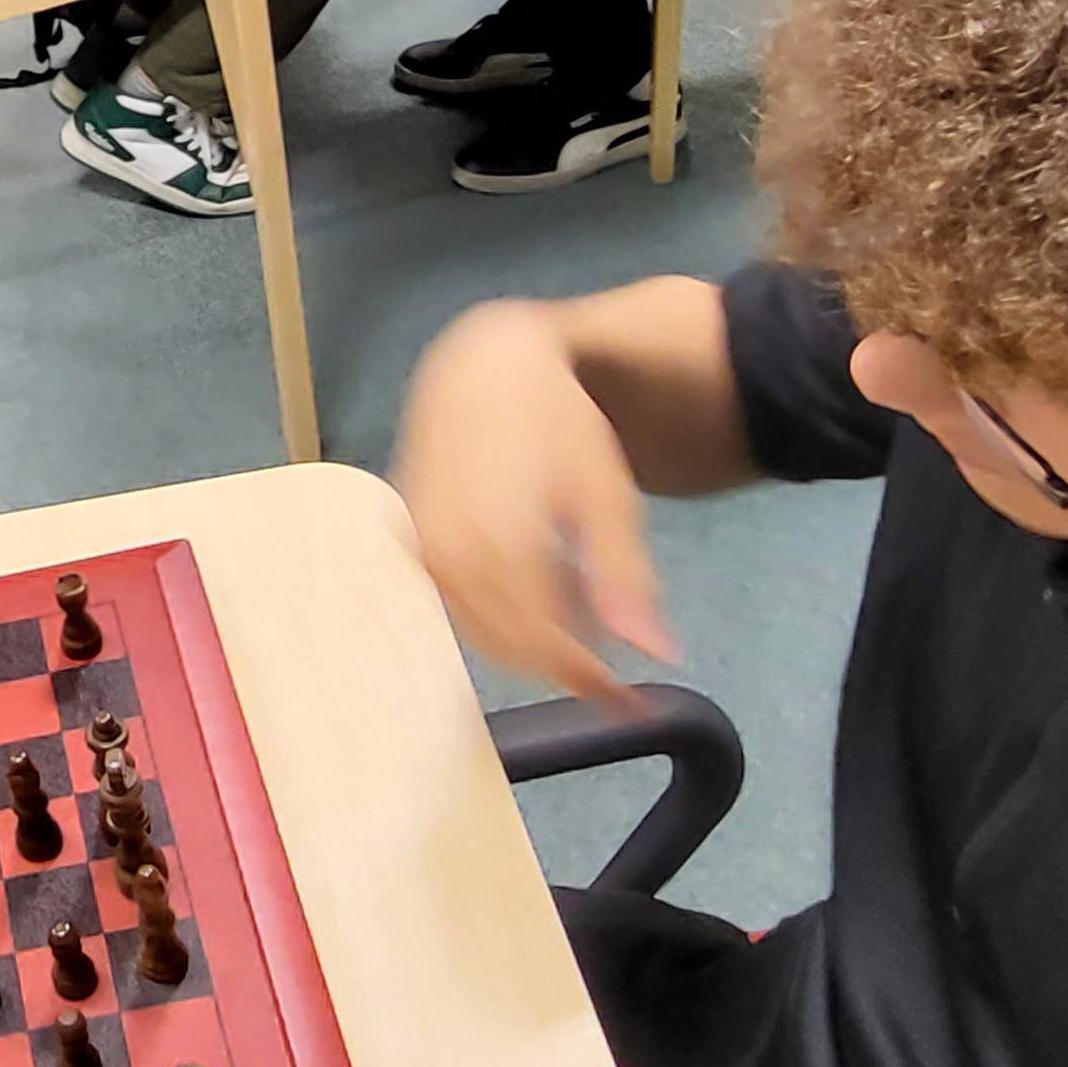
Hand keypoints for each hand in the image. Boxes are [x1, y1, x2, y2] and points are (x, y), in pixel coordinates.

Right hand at [390, 303, 682, 707]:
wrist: (484, 363)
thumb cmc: (555, 420)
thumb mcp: (604, 494)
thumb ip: (624, 577)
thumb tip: (656, 655)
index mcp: (504, 544)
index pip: (547, 645)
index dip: (590, 680)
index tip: (629, 703)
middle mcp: (451, 555)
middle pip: (512, 647)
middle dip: (564, 661)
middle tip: (609, 660)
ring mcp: (424, 550)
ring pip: (482, 632)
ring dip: (532, 637)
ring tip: (576, 602)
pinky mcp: (411, 543)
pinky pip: (458, 604)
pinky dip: (500, 613)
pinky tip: (535, 583)